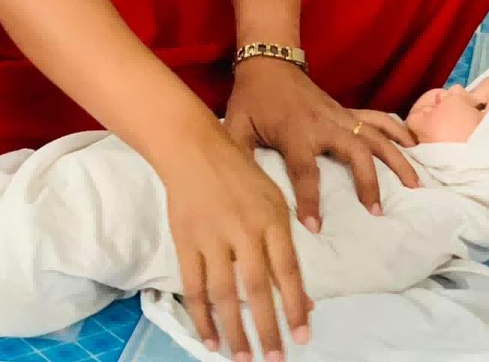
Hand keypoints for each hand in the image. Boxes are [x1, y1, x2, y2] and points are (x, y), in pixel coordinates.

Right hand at [160, 122, 312, 361]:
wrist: (193, 148)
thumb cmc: (240, 174)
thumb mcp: (272, 202)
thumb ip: (284, 248)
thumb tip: (302, 298)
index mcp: (270, 217)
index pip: (287, 270)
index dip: (294, 306)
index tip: (302, 337)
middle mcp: (243, 229)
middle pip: (256, 288)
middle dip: (267, 328)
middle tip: (274, 359)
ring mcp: (212, 236)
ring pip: (224, 294)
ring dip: (234, 331)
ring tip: (243, 359)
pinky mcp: (186, 241)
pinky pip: (194, 287)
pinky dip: (201, 317)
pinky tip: (210, 340)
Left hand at [223, 58, 419, 231]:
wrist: (268, 62)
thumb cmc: (251, 99)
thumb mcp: (236, 127)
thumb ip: (240, 157)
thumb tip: (240, 191)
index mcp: (295, 133)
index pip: (306, 172)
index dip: (310, 201)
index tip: (317, 228)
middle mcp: (323, 124)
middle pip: (355, 152)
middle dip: (368, 181)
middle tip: (376, 211)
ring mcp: (338, 115)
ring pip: (374, 136)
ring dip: (396, 158)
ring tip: (415, 185)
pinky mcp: (345, 111)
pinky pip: (376, 119)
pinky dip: (398, 129)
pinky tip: (415, 146)